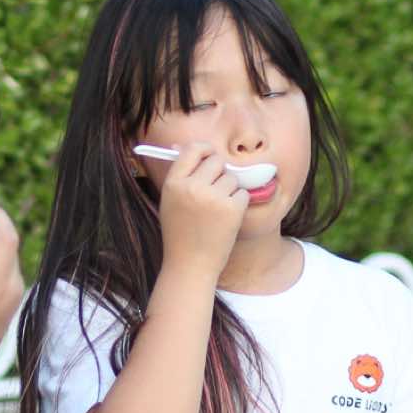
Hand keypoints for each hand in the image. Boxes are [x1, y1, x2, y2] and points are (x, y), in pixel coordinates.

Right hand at [151, 142, 249, 282]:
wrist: (190, 265)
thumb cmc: (180, 233)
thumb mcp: (170, 201)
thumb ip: (179, 175)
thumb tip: (182, 147)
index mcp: (174, 183)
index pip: (193, 149)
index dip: (205, 150)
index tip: (209, 157)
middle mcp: (192, 187)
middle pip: (216, 161)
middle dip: (220, 172)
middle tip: (215, 191)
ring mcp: (213, 197)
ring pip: (231, 178)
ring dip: (229, 190)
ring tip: (217, 211)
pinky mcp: (232, 208)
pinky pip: (242, 193)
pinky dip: (238, 204)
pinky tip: (226, 220)